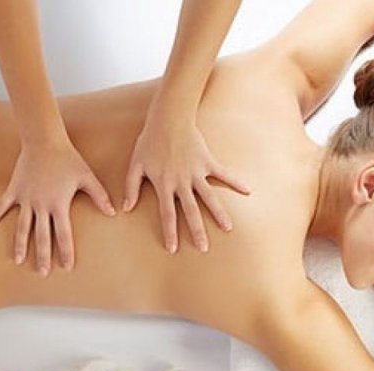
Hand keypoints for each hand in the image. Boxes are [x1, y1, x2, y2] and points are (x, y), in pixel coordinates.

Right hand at [0, 140, 114, 275]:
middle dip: (42, 256)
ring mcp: (25, 198)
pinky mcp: (15, 190)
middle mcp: (41, 205)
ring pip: (22, 227)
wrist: (45, 141)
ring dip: (20, 245)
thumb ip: (99, 196)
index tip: (66, 267)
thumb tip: (113, 212)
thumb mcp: (87, 177)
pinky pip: (1, 206)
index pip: (63, 234)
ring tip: (18, 261)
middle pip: (41, 236)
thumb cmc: (68, 159)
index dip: (66, 251)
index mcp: (59, 204)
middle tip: (42, 273)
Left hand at [123, 117, 249, 252]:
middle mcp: (182, 182)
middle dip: (197, 231)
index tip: (173, 248)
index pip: (167, 214)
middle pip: (191, 211)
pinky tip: (247, 191)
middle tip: (203, 248)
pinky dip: (235, 181)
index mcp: (164, 184)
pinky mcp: (207, 162)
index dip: (170, 232)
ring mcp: (196, 172)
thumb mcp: (135, 164)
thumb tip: (125, 208)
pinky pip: (224, 173)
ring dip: (219, 213)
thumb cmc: (149, 141)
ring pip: (209, 197)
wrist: (168, 118)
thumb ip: (131, 187)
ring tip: (228, 228)